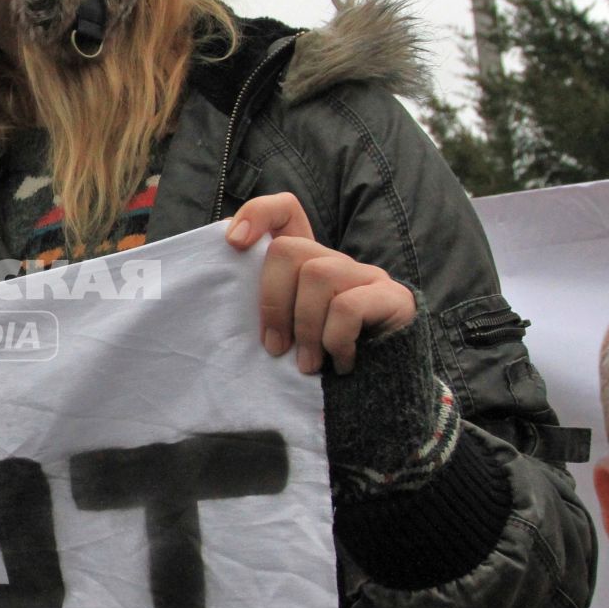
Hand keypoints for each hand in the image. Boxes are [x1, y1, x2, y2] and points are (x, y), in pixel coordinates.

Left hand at [226, 193, 415, 375]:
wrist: (379, 396)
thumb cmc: (320, 365)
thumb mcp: (282, 335)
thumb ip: (257, 311)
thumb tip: (216, 296)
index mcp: (305, 266)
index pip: (285, 211)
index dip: (258, 215)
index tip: (233, 243)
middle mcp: (335, 262)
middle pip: (289, 249)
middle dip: (273, 303)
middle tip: (276, 348)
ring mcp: (366, 276)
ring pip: (318, 275)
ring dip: (305, 328)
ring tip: (308, 364)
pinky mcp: (393, 298)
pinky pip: (348, 306)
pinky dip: (335, 340)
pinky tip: (341, 364)